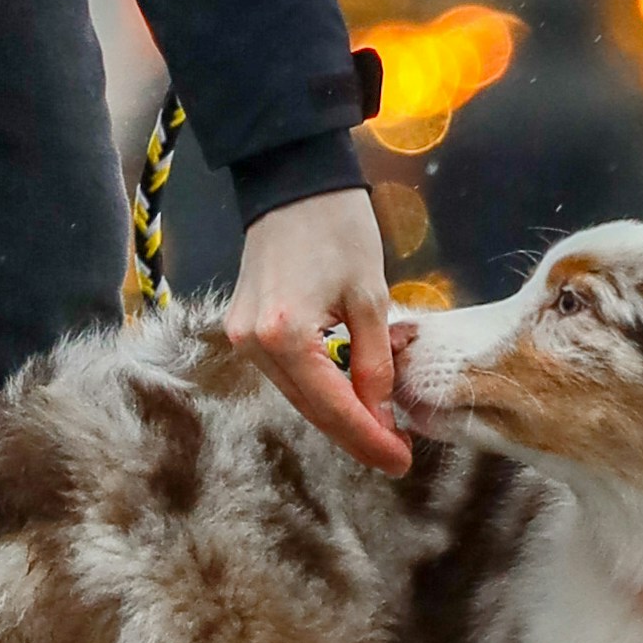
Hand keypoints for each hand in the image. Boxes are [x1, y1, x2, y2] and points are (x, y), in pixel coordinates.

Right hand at [227, 191, 410, 475]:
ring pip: (297, 396)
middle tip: (396, 456)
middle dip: (355, 435)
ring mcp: (241, 339)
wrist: (292, 180)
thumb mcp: (370, 298)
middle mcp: (253, 346)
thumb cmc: (338, 227)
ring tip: (380, 431)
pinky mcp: (242, 329)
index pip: (332, 406)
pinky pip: (286, 375)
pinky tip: (350, 399)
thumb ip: (374, 363)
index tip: (401, 462)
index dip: (369, 439)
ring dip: (338, 416)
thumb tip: (383, 416)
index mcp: (284, 336)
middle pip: (310, 409)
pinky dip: (318, 390)